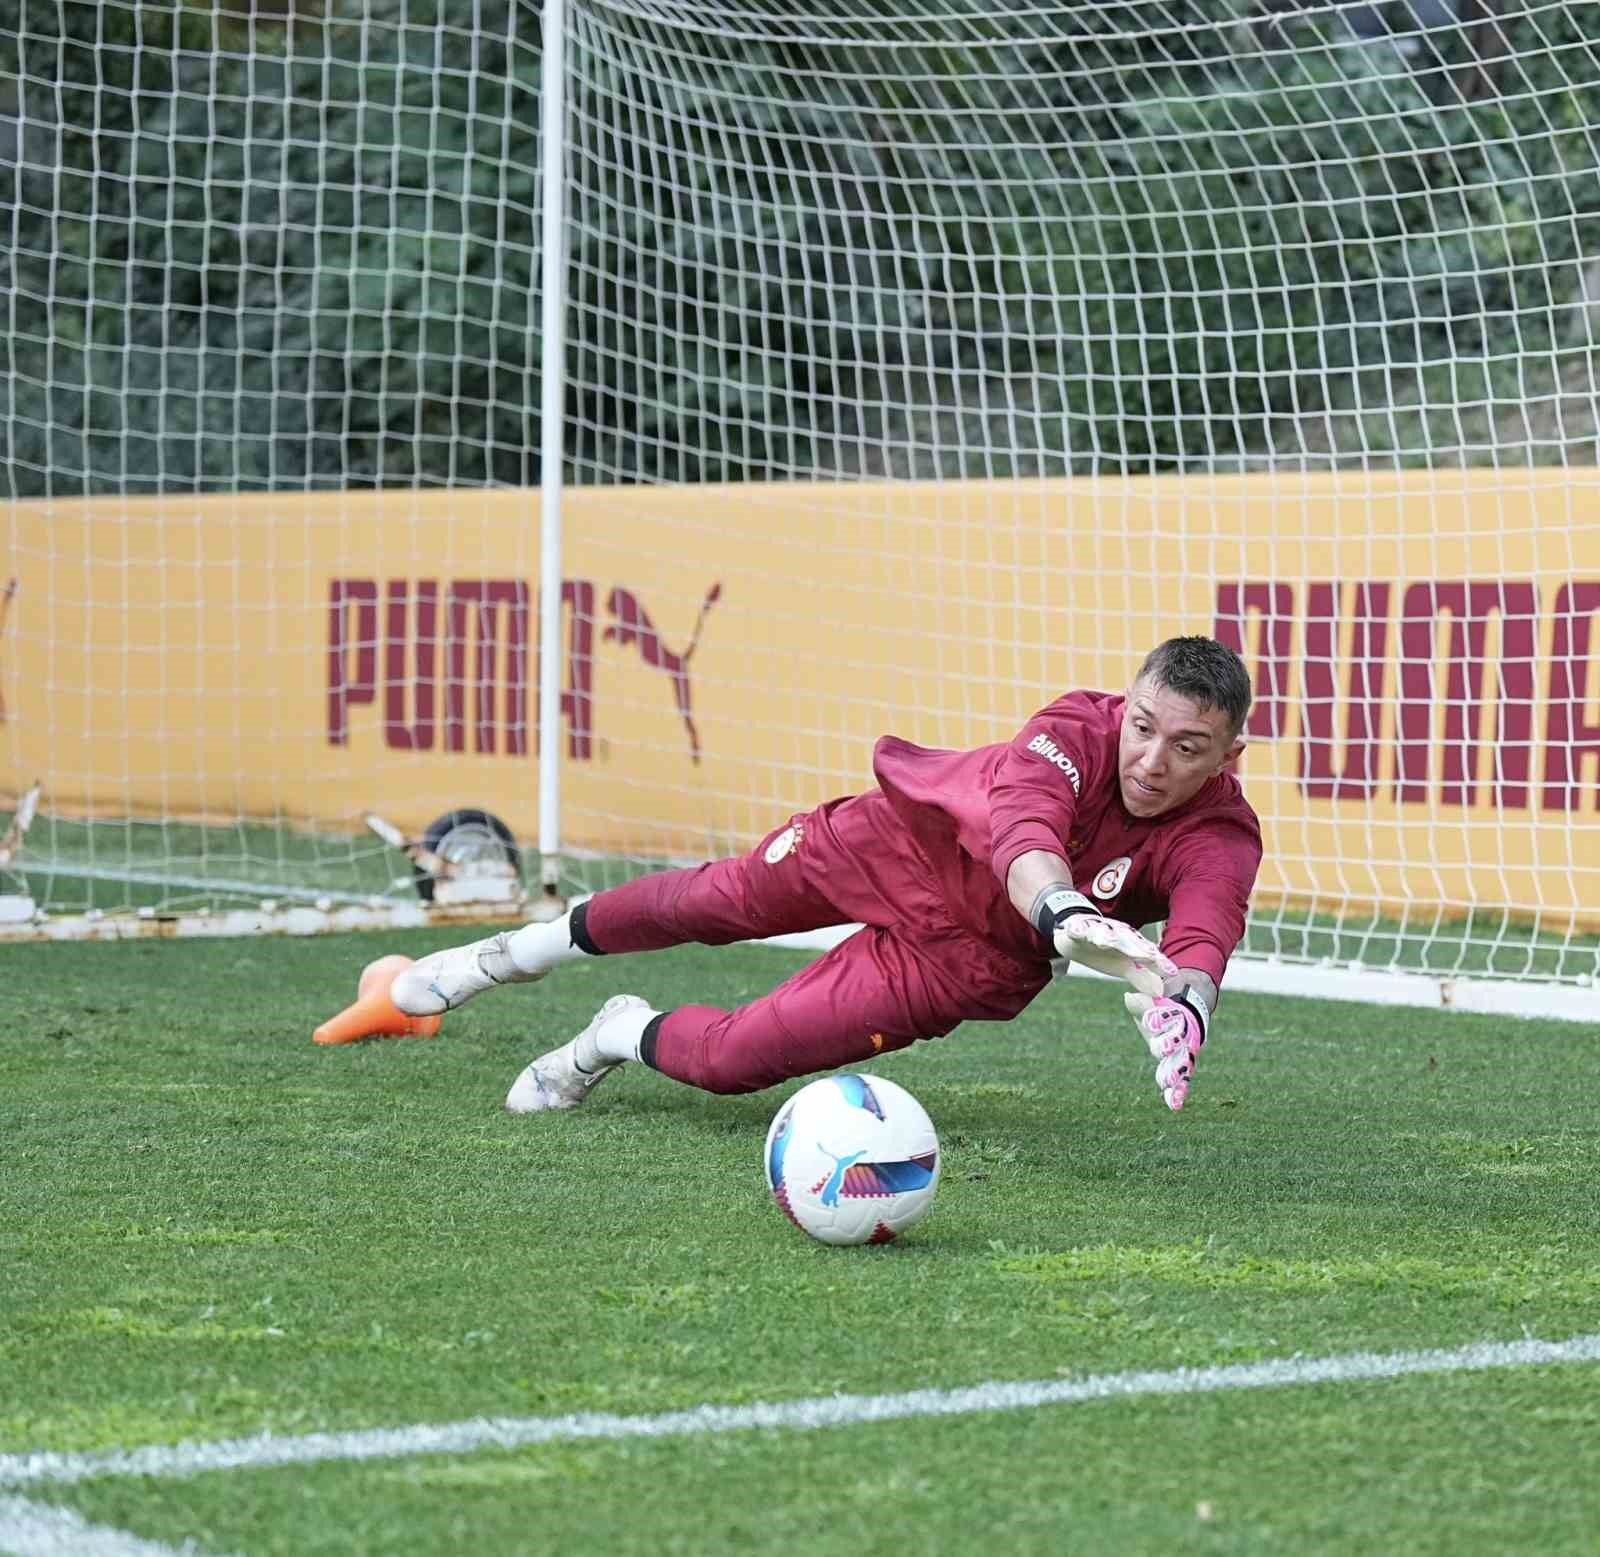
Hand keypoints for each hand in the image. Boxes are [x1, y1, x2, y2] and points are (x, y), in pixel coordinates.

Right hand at [1055, 914, 1177, 995]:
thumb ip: (1141, 977)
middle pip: (1128, 940)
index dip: (1159, 962)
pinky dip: (1076, 929)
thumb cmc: (1104, 950)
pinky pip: (1077, 928)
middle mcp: (1116, 933)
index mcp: (1131, 942)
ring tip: (1108, 941)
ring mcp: (1096, 929)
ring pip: (1102, 932)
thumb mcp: (1123, 965)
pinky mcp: (1077, 928)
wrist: (1077, 931)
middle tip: (1148, 957)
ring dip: (1106, 936)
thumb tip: (1158, 993)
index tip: (1170, 972)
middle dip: (1138, 948)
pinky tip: (1076, 931)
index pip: (1147, 952)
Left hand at [1124, 992, 1207, 1109]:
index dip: (1159, 1018)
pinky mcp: (1180, 1068)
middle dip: (1169, 1044)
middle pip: (1177, 1041)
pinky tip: (1174, 1105)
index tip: (1149, 1019)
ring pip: (1181, 1064)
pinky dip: (1177, 1093)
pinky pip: (1180, 1082)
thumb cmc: (1162, 1006)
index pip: (1169, 1017)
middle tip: (1164, 1047)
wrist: (1187, 1010)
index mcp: (1175, 1017)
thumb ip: (1141, 1001)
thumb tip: (1129, 999)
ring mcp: (1183, 1053)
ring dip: (1174, 1072)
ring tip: (1167, 1081)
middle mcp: (1182, 1036)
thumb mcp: (1151, 1001)